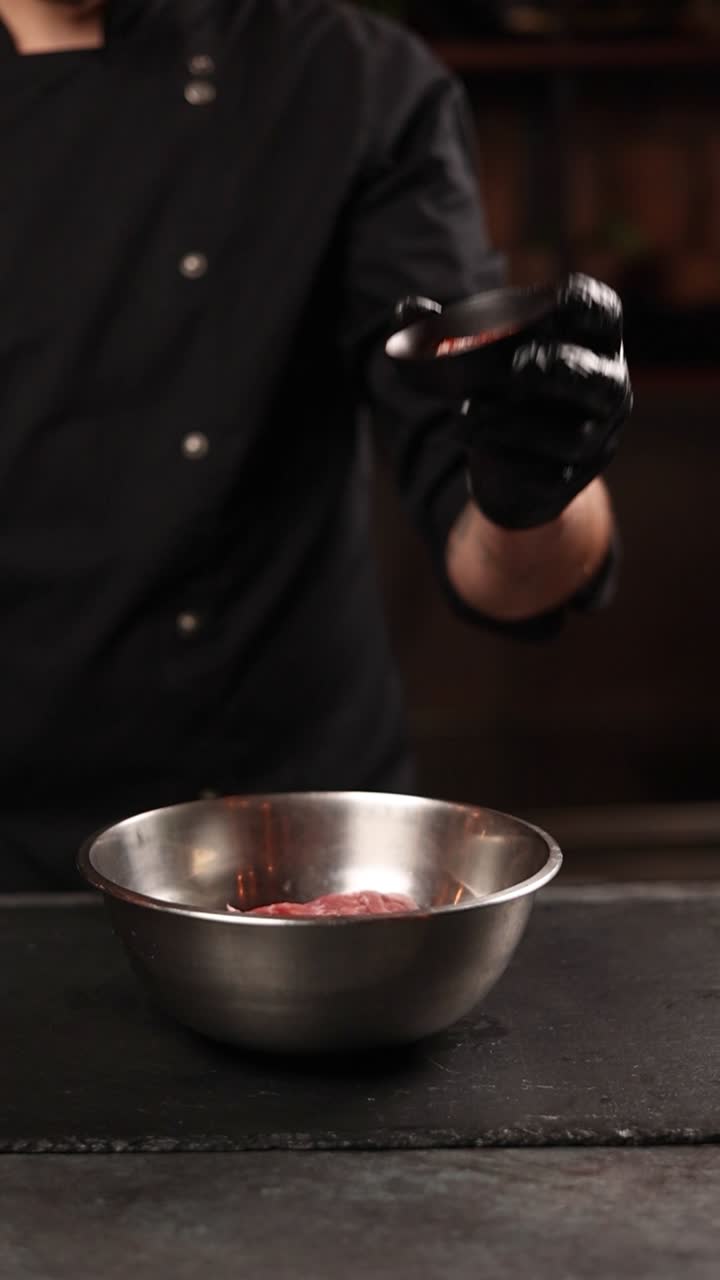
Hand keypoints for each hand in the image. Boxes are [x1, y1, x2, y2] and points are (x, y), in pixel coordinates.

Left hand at [397, 274, 632, 530]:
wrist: (508, 471)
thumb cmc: (495, 392)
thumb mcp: (469, 357)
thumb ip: (438, 331)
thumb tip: (408, 308)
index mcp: (591, 341)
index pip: (601, 311)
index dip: (574, 304)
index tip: (537, 306)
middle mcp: (606, 389)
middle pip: (597, 379)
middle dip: (554, 369)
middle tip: (515, 367)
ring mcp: (596, 439)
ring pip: (571, 434)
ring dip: (509, 421)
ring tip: (462, 413)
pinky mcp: (572, 481)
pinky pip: (548, 474)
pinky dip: (505, 457)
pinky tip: (472, 441)